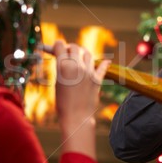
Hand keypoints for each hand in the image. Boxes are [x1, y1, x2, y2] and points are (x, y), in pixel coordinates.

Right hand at [52, 40, 109, 156]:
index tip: (57, 46)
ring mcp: (89, 71)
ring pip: (87, 53)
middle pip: (74, 47)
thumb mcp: (57, 82)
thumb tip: (63, 58)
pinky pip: (102, 66)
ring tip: (79, 57)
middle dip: (69, 48)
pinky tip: (104, 62)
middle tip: (67, 51)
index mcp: (63, 66)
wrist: (76, 118)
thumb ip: (61, 68)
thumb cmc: (62, 103)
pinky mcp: (97, 79)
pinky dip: (102, 63)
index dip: (57, 45)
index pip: (60, 45)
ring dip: (82, 53)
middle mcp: (77, 66)